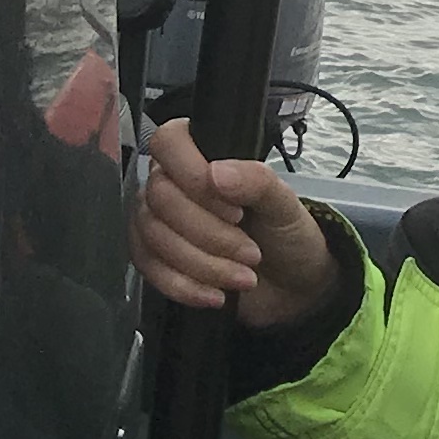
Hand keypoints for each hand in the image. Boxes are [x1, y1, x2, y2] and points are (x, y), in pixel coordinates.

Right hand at [130, 118, 338, 325]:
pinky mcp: (155, 257)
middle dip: (209, 234)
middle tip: (251, 252)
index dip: (194, 177)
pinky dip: (184, 286)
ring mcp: (160, 220)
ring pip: (153, 235)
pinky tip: (216, 295)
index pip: (168, 143)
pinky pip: (147, 267)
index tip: (236, 210)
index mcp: (204, 155)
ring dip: (202, 264)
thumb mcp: (285, 205)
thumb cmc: (286, 235)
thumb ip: (257, 181)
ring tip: (244, 277)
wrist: (290, 287)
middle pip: (159, 197)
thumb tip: (216, 172)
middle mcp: (174, 182)